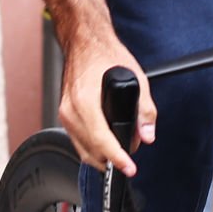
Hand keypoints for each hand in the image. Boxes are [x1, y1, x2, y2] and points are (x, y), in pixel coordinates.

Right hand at [58, 31, 156, 172]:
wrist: (84, 43)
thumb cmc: (105, 55)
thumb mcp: (135, 77)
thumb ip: (145, 110)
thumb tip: (147, 134)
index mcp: (85, 100)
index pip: (101, 139)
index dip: (117, 158)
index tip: (129, 168)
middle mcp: (71, 109)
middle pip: (91, 150)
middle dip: (113, 158)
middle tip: (132, 153)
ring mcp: (65, 113)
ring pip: (83, 150)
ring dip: (102, 156)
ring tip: (121, 150)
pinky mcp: (65, 115)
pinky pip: (77, 141)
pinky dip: (92, 148)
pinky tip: (105, 144)